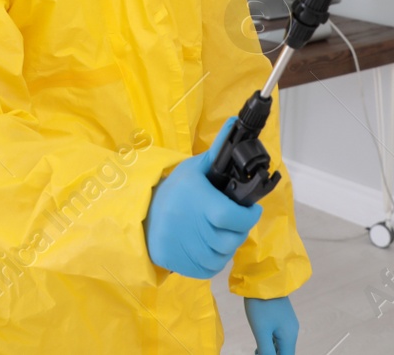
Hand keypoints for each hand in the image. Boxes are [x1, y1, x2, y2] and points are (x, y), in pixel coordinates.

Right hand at [145, 118, 263, 278]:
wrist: (142, 210)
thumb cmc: (175, 188)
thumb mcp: (195, 168)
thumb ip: (218, 151)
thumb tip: (235, 123)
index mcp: (196, 200)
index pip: (231, 217)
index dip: (248, 218)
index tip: (252, 211)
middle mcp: (188, 225)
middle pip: (229, 240)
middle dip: (238, 232)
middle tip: (235, 222)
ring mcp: (181, 247)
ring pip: (220, 257)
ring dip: (226, 247)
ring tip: (220, 233)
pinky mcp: (175, 262)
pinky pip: (207, 269)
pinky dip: (213, 261)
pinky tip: (208, 246)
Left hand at [245, 295, 298, 354]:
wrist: (263, 278)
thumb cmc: (261, 305)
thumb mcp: (261, 331)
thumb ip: (266, 350)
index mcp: (289, 337)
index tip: (260, 354)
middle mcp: (292, 331)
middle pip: (284, 352)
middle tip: (256, 352)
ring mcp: (288, 324)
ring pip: (281, 345)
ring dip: (270, 350)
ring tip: (256, 350)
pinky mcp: (282, 318)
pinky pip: (279, 336)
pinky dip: (270, 342)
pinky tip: (260, 341)